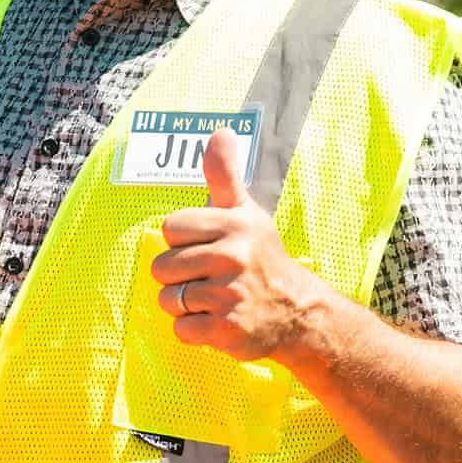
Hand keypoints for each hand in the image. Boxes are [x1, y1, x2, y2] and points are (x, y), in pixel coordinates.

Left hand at [150, 127, 326, 364]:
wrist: (299, 314)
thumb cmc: (263, 259)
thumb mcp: (247, 213)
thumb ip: (224, 175)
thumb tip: (219, 131)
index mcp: (233, 224)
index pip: (170, 228)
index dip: (184, 242)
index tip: (209, 248)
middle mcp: (232, 257)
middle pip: (162, 267)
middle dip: (180, 277)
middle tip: (212, 278)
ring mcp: (229, 295)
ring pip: (168, 300)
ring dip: (186, 306)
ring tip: (215, 301)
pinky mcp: (226, 330)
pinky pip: (181, 330)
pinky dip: (195, 331)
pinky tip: (218, 321)